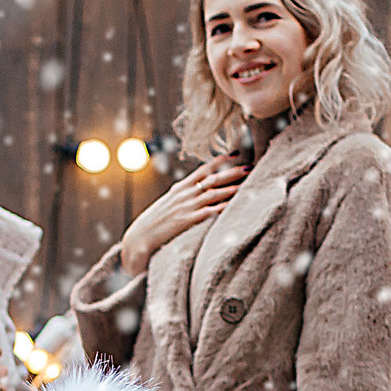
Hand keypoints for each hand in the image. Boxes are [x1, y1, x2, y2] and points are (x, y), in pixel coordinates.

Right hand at [117, 155, 246, 276]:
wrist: (140, 236)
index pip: (203, 169)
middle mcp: (185, 194)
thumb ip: (183, 195)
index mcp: (180, 188)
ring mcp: (187, 206)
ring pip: (214, 193)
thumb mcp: (168, 203)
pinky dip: (223, 206)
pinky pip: (210, 211)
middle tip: (250, 166)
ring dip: (232, 188)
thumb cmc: (155, 222)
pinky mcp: (188, 221)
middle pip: (213, 179)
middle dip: (232, 172)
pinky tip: (235, 204)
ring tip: (248, 184)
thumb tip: (197, 190)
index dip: (220, 161)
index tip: (236, 153)